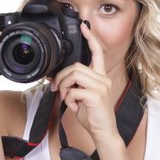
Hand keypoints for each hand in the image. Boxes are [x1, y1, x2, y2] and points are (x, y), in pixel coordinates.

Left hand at [52, 22, 118, 142]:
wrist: (104, 132)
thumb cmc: (93, 114)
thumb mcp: (82, 96)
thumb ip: (74, 85)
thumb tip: (56, 79)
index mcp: (100, 76)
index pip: (97, 52)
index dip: (90, 38)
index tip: (83, 27)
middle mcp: (103, 78)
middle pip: (76, 65)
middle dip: (62, 75)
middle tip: (56, 87)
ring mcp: (101, 86)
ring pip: (74, 74)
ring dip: (64, 86)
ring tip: (66, 97)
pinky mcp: (96, 95)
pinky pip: (74, 90)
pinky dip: (68, 99)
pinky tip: (73, 107)